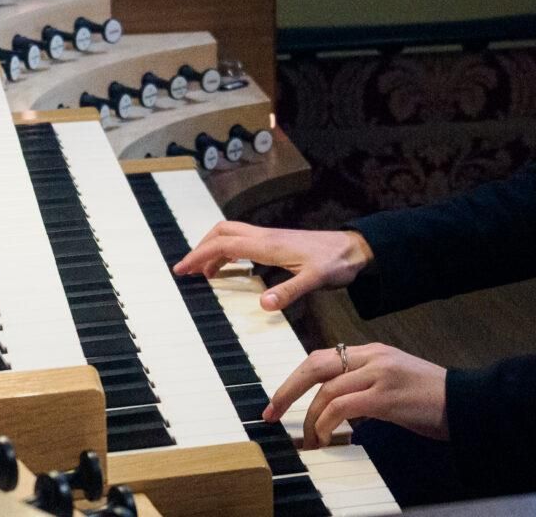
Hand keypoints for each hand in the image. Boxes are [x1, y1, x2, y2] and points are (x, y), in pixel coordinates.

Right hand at [170, 222, 372, 310]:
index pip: (224, 244)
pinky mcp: (278, 243)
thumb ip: (289, 291)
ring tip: (204, 273)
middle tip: (188, 270)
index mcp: (268, 244)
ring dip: (214, 249)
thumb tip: (263, 304)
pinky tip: (231, 268)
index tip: (182, 269)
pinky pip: (244, 242)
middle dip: (201, 248)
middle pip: (223, 232)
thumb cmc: (336, 262)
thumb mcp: (315, 280)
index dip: (200, 255)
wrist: (354, 248)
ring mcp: (271, 238)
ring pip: (232, 235)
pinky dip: (229, 252)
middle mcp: (266, 237)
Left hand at [263, 342, 448, 448]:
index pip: (323, 356)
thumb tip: (338, 405)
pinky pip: (342, 406)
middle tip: (270, 413)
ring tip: (309, 439)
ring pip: (326, 389)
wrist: (466, 402)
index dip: (296, 378)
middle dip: (287, 390)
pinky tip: (326, 437)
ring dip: (310, 418)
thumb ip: (367, 384)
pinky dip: (326, 422)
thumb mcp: (395, 382)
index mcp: (374, 352)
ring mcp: (380, 374)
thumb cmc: (432, 399)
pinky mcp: (386, 396)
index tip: (280, 399)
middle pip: (315, 364)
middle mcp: (374, 357)